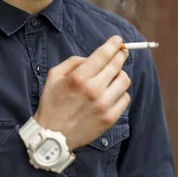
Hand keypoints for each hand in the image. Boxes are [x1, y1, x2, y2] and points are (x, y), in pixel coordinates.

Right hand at [33, 35, 130, 150]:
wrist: (53, 136)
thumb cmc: (52, 103)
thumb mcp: (54, 75)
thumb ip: (73, 61)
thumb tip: (92, 57)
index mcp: (79, 78)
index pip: (103, 55)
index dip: (113, 44)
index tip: (118, 40)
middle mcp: (94, 90)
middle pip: (117, 65)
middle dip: (120, 55)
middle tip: (121, 52)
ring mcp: (104, 105)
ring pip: (124, 80)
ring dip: (120, 75)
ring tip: (113, 76)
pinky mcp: (110, 118)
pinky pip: (125, 98)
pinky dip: (120, 92)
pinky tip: (112, 93)